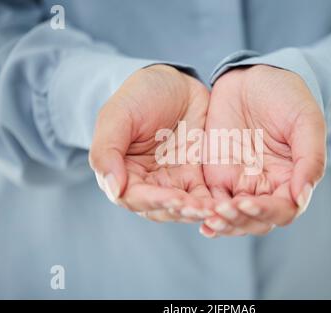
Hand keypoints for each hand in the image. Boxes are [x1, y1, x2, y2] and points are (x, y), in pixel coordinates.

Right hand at [89, 65, 211, 221]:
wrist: (175, 83)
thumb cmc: (140, 95)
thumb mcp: (118, 115)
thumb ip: (107, 151)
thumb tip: (114, 189)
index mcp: (123, 172)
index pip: (133, 197)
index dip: (153, 200)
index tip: (173, 198)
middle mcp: (147, 183)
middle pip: (161, 208)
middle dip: (179, 210)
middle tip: (199, 208)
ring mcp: (173, 181)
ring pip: (183, 208)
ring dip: (197, 211)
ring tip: (214, 209)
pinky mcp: (195, 177)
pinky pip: (203, 196)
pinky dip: (212, 203)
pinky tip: (223, 204)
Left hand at [201, 65, 325, 236]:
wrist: (253, 78)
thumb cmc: (286, 97)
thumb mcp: (305, 122)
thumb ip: (309, 159)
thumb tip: (301, 197)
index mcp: (290, 178)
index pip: (284, 210)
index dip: (267, 212)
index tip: (249, 203)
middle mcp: (266, 186)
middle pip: (256, 221)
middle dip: (240, 221)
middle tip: (223, 212)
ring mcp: (240, 182)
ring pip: (233, 217)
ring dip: (223, 222)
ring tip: (210, 218)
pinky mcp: (218, 174)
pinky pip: (212, 201)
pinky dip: (205, 212)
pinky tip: (197, 216)